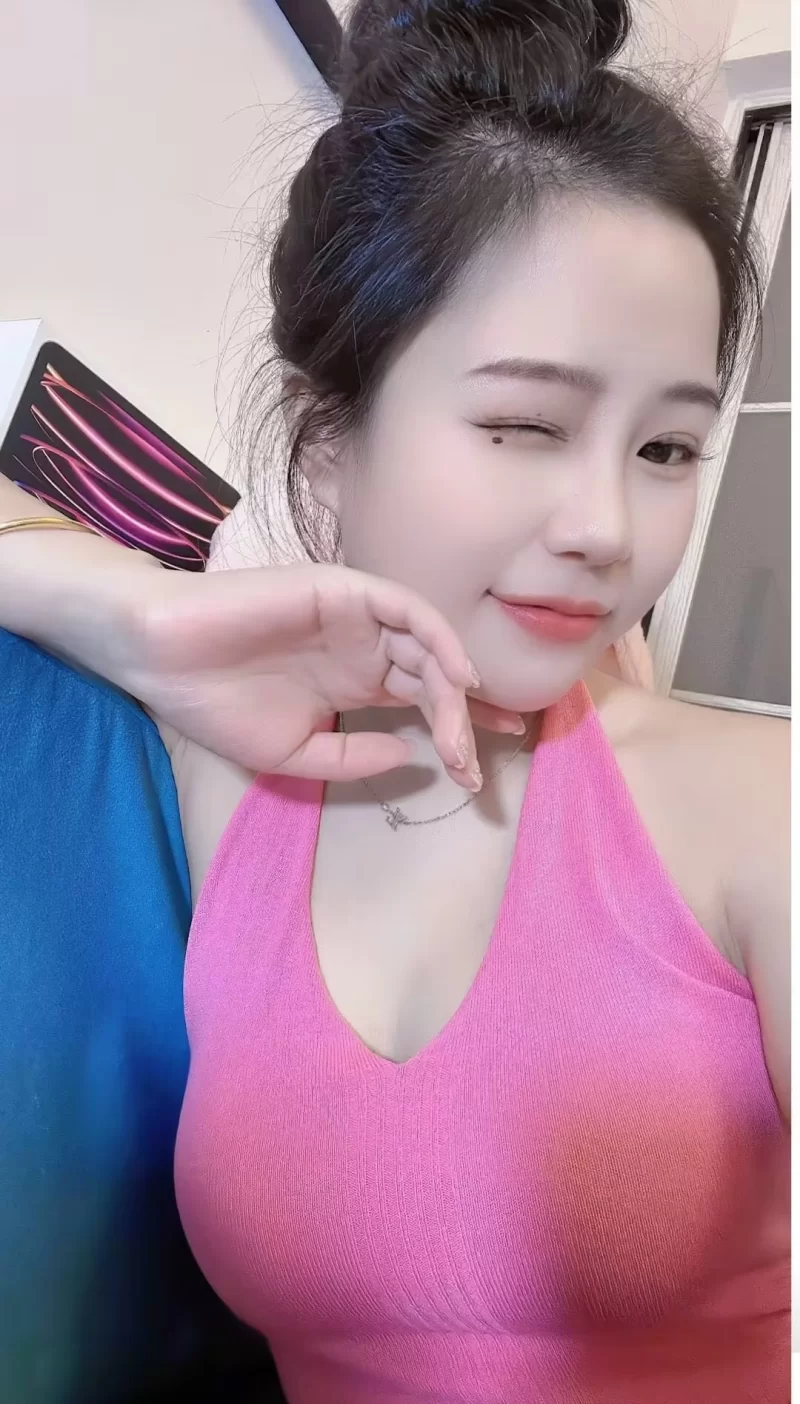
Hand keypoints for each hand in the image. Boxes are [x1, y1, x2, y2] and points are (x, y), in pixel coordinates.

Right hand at [131, 562, 521, 786]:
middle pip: (435, 678)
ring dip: (452, 691)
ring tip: (462, 737)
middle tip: (472, 770)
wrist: (164, 660)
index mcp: (356, 683)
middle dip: (464, 723)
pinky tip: (455, 677)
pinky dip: (437, 637)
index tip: (482, 772)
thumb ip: (353, 758)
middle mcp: (365, 648)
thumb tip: (412, 756)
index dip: (460, 729)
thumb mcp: (295, 753)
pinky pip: (405, 608)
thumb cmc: (217, 705)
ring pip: (426, 646)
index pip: (424, 701)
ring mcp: (358, 617)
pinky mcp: (344, 589)